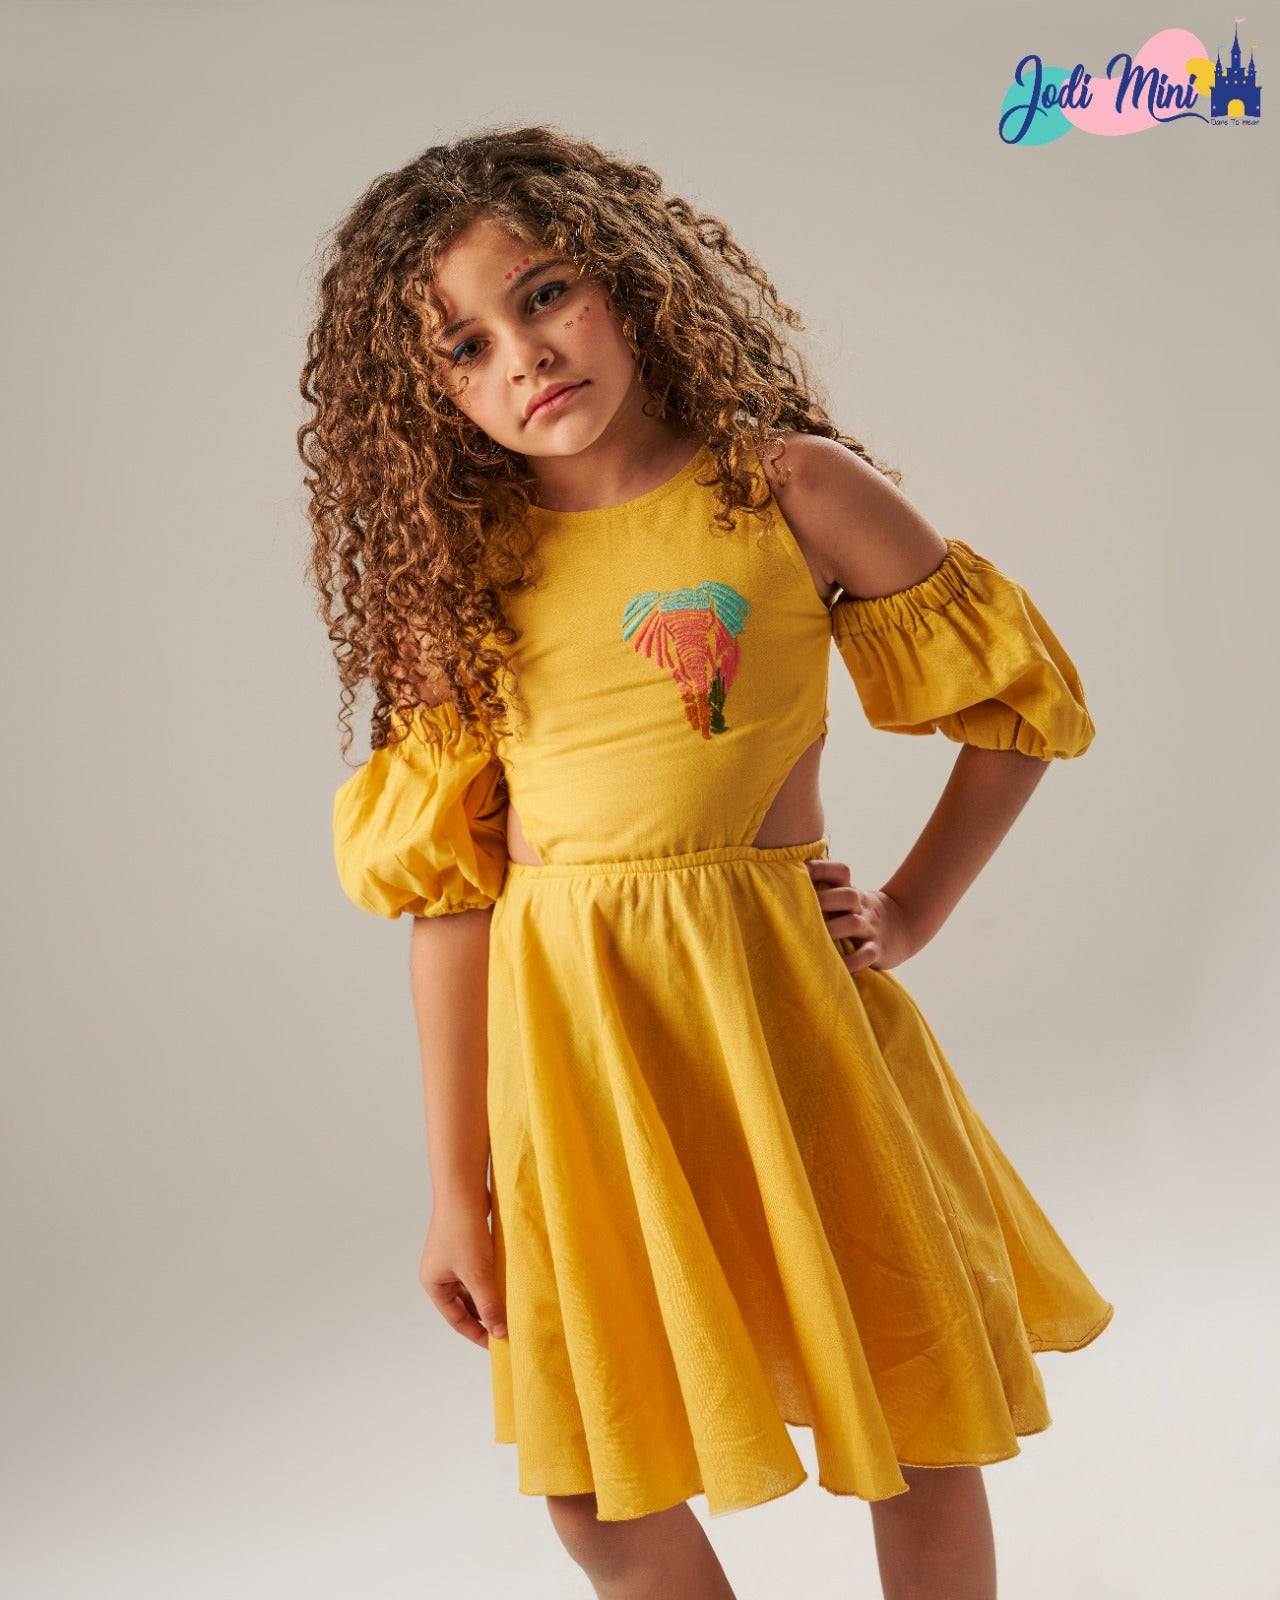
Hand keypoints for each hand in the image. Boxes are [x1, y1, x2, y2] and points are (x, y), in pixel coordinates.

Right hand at [420, 1195, 507, 1348]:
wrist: (464, 1188)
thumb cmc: (463, 1230)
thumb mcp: (478, 1273)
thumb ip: (489, 1304)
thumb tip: (500, 1333)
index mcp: (434, 1284)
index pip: (457, 1320)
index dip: (478, 1334)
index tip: (499, 1346)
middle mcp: (440, 1273)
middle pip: (465, 1305)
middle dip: (486, 1315)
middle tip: (509, 1328)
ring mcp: (453, 1259)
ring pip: (475, 1288)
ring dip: (491, 1296)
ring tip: (512, 1307)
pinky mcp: (466, 1246)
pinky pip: (480, 1272)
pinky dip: (494, 1279)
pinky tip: (509, 1283)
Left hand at [805, 855, 914, 973]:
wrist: (905, 926)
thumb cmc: (861, 911)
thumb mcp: (849, 896)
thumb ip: (825, 890)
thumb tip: (784, 881)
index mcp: (852, 891)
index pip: (841, 872)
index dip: (822, 868)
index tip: (801, 869)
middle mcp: (862, 907)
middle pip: (847, 896)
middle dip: (824, 900)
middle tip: (797, 908)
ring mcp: (871, 928)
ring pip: (854, 924)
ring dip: (832, 929)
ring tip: (811, 938)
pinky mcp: (878, 950)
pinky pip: (866, 955)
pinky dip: (851, 961)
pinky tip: (835, 967)